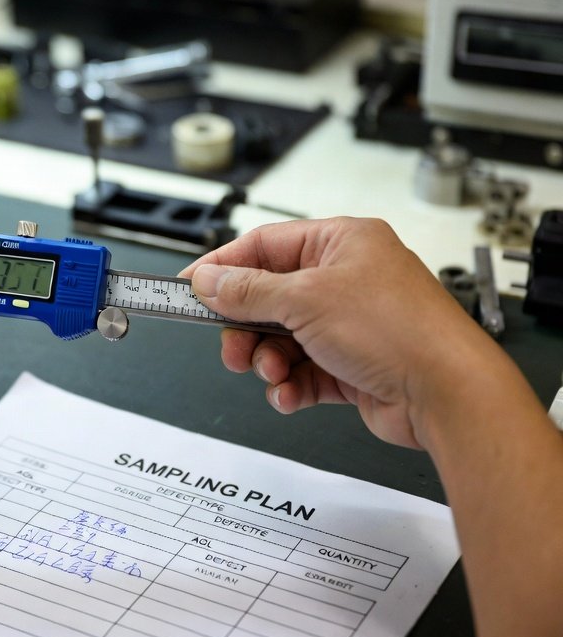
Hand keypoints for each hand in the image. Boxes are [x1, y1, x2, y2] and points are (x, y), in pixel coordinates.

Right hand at [181, 218, 497, 448]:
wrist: (446, 394)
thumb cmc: (399, 331)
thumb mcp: (304, 300)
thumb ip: (246, 291)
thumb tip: (209, 280)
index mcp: (341, 242)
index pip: (264, 245)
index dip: (223, 266)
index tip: (190, 288)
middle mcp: (346, 279)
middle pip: (267, 297)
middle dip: (245, 327)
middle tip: (232, 347)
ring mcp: (350, 323)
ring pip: (281, 339)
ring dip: (267, 360)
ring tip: (272, 373)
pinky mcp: (352, 365)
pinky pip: (302, 371)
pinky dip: (290, 384)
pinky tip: (290, 393)